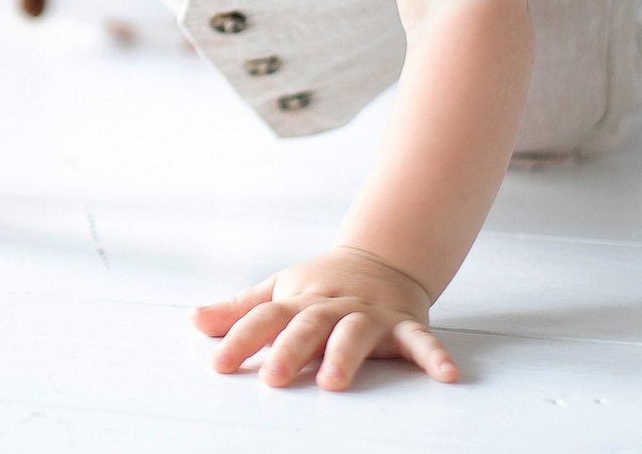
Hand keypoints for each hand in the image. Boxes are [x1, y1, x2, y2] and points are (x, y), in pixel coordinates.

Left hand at [192, 245, 458, 388]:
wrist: (381, 258)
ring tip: (335, 383)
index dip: (240, 339)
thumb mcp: (279, 291)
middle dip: (291, 351)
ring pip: (356, 334)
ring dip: (346, 356)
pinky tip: (447, 376)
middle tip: (275, 378)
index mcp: (299, 300)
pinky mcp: (404, 325)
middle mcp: (332, 307)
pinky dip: (434, 357)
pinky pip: (420, 341)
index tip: (218, 364)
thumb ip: (239, 311)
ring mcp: (369, 315)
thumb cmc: (322, 285)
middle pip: (308, 327)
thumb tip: (194, 320)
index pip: (265, 318)